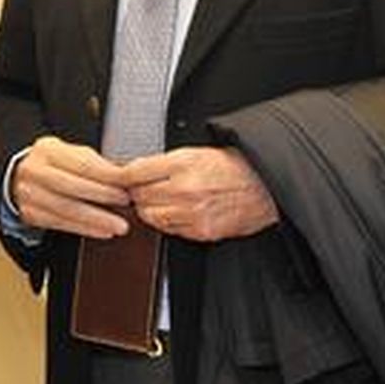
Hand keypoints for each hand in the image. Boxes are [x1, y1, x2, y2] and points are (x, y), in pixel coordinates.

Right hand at [9, 135, 130, 237]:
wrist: (22, 178)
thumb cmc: (56, 166)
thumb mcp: (73, 155)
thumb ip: (97, 165)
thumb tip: (126, 177)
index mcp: (47, 150)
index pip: (81, 164)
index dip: (107, 176)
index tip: (127, 184)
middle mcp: (33, 170)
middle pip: (72, 186)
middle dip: (103, 196)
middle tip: (126, 203)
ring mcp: (28, 194)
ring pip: (67, 208)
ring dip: (97, 218)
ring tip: (119, 225)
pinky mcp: (30, 214)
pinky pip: (61, 224)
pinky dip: (85, 229)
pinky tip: (103, 231)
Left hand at [119, 147, 277, 241]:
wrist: (266, 186)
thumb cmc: (235, 167)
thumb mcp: (197, 152)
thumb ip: (165, 162)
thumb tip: (134, 169)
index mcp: (183, 163)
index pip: (134, 172)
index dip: (123, 175)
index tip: (119, 177)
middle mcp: (185, 188)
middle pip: (138, 196)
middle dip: (137, 192)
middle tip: (144, 188)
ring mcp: (191, 212)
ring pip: (149, 215)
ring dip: (150, 209)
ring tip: (162, 200)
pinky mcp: (199, 231)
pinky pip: (168, 229)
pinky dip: (167, 222)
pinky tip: (177, 212)